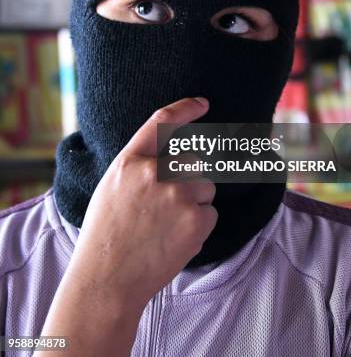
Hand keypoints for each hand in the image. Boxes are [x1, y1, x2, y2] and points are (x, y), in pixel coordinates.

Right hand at [66, 97, 216, 309]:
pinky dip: (199, 225)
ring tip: (167, 225)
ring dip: (195, 203)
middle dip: (190, 179)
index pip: (162, 122)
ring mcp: (178, 196)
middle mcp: (156, 173)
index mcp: (131, 161)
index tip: (202, 104)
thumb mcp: (113, 186)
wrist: (108, 279)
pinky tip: (175, 239)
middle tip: (168, 205)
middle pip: (194, 160)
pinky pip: (211, 213)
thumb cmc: (107, 233)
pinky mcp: (196, 220)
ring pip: (206, 187)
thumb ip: (141, 164)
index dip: (186, 108)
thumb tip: (172, 152)